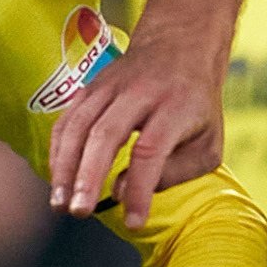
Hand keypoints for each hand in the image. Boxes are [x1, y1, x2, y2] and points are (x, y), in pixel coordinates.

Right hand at [44, 9, 223, 221]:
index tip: (133, 221)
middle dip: (89, 177)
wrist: (179, 45)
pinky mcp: (90, 87)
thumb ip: (175, 173)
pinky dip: (58, 151)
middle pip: (106, 134)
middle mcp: (140, 92)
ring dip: (65, 167)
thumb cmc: (195, 104)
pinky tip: (57, 179)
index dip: (139, 188)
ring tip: (59, 203)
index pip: (151, 150)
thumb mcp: (208, 143)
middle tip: (79, 213)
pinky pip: (67, 119)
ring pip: (79, 125)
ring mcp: (110, 86)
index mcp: (175, 107)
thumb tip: (122, 192)